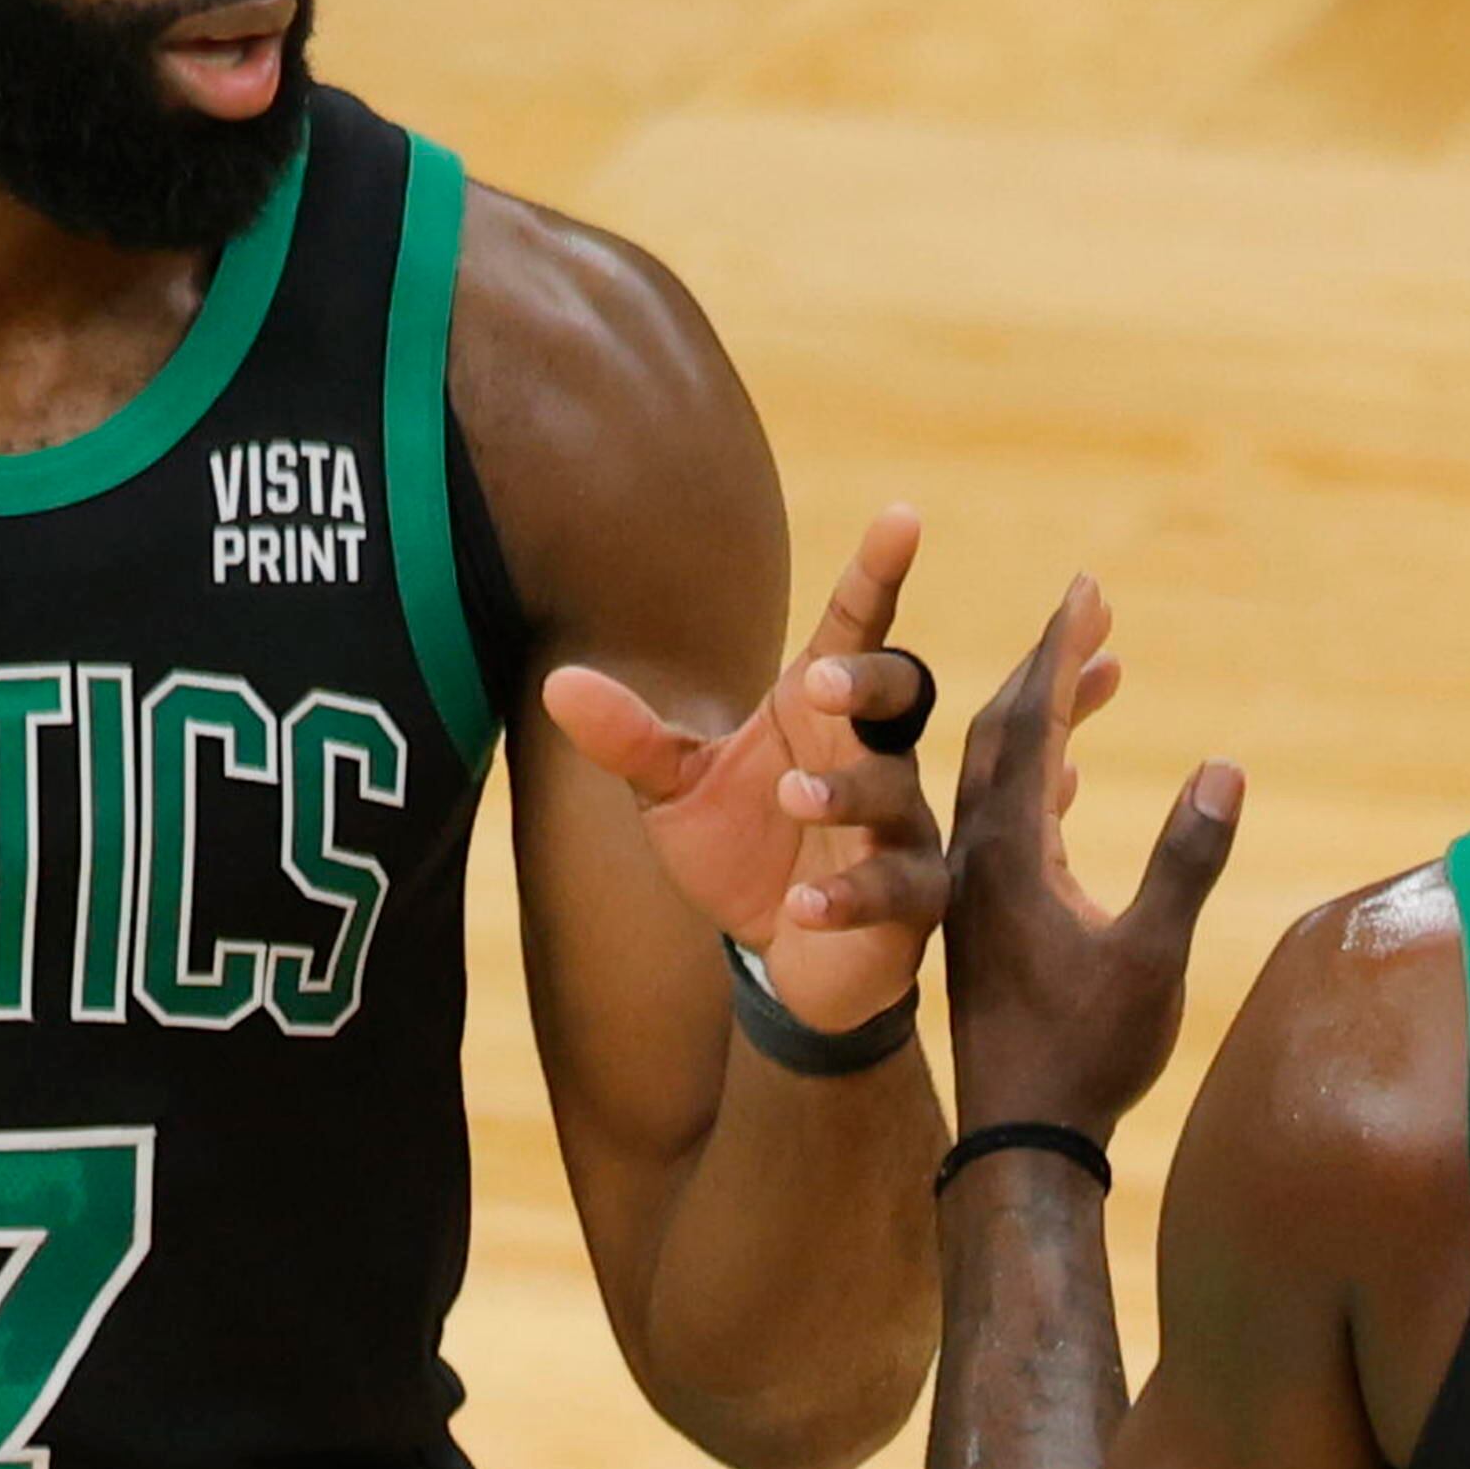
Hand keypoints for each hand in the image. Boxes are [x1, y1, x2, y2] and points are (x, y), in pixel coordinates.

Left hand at [544, 505, 948, 1034]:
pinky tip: (803, 905)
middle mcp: (875, 754)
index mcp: (822, 710)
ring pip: (893, 792)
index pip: (857, 629)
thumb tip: (559, 683)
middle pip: (900, 691)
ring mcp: (900, 825)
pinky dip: (848, 897)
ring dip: (844, 791)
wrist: (782, 952)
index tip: (902, 516)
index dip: (879, 573)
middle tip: (822, 683)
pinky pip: (895, 888)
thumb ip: (629, 737)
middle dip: (867, 682)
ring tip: (792, 796)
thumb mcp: (673, 789)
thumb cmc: (743, 846)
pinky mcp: (910, 899)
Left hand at [945, 577, 1240, 1140]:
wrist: (1021, 1138)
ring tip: (1087, 672)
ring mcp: (978, 888)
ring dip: (1038, 716)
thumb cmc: (1088, 1054)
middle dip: (1046, 664)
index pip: (1035, 726)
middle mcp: (980, 857)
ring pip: (996, 776)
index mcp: (1011, 853)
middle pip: (1003, 733)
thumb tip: (1224, 766)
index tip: (1086, 589)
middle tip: (1085, 608)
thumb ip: (1185, 860)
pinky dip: (1036, 775)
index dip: (1061, 653)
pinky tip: (1067, 773)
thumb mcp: (1152, 957)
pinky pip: (1001, 819)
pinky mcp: (985, 918)